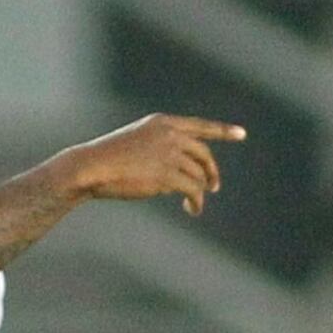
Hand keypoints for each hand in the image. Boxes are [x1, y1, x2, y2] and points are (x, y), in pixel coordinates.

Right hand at [64, 113, 245, 215]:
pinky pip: (193, 190)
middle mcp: (170, 135)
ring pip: (198, 175)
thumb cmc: (106, 160)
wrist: (91, 167)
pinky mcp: (168, 174)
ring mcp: (170, 153)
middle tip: (214, 186)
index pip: (200, 126)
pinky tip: (192, 209)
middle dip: (211, 171)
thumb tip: (186, 176)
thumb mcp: (136, 145)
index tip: (242, 134)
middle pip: (204, 154)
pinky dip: (196, 201)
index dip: (223, 131)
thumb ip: (162, 151)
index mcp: (161, 123)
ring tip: (193, 204)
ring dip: (199, 191)